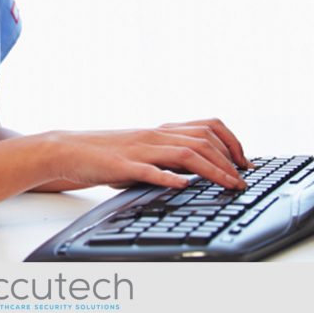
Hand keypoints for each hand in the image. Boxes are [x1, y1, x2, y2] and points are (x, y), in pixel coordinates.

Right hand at [46, 118, 250, 189]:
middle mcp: (154, 136)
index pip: (207, 127)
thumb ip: (166, 157)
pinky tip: (183, 184)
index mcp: (160, 131)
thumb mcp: (142, 151)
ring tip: (229, 185)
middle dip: (230, 160)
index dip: (232, 142)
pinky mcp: (122, 166)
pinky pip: (149, 170)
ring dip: (212, 170)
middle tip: (243, 180)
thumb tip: (195, 172)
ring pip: (184, 153)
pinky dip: (169, 177)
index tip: (245, 162)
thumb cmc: (105, 153)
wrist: (68, 150)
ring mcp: (139, 150)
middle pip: (203, 140)